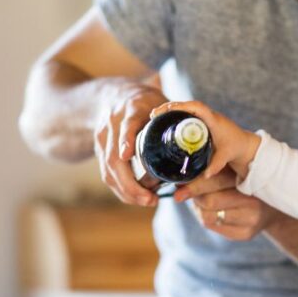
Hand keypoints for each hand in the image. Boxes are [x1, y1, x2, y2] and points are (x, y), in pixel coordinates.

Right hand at [94, 82, 167, 206]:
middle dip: (130, 183)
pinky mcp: (99, 150)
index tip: (128, 155)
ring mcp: (103, 138)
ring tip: (147, 201)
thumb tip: (198, 140)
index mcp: (130, 109)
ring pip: (108, 169)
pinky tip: (135, 198)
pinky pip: (107, 174)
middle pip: (114, 157)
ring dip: (126, 191)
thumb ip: (175, 119)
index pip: (126, 125)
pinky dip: (121, 189)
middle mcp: (112, 124)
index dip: (126, 140)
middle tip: (150, 199)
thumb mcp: (161, 103)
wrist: (114, 95)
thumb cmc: (147, 102)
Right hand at [149, 100, 260, 178]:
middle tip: (154, 114)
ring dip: (170, 110)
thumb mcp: (225, 156)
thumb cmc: (236, 147)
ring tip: (154, 116)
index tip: (167, 110)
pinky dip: (175, 115)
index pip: (196, 107)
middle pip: (186, 105)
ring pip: (185, 108)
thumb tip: (206, 175)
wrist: (244, 145)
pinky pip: (186, 114)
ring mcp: (204, 117)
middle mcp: (208, 115)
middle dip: (169, 108)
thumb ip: (216, 165)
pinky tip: (163, 121)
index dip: (181, 106)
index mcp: (213, 119)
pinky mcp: (201, 121)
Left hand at [174, 168, 279, 240]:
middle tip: (184, 191)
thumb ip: (214, 172)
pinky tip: (211, 210)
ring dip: (199, 208)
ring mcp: (251, 220)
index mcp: (250, 179)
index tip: (177, 184)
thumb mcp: (236, 171)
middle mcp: (253, 201)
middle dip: (194, 196)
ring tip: (201, 200)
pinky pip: (214, 226)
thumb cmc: (247, 183)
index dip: (194, 184)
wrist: (273, 206)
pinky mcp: (246, 234)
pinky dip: (206, 217)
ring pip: (208, 216)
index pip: (215, 181)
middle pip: (209, 202)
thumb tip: (180, 180)